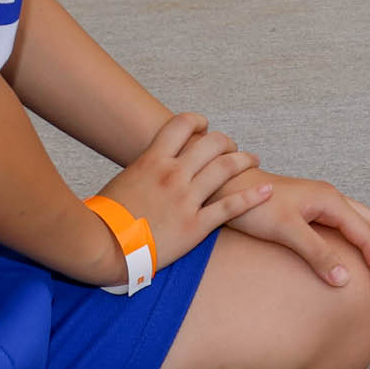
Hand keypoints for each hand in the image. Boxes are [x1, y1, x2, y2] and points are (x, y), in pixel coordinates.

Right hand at [97, 112, 267, 281]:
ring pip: (226, 168)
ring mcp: (186, 199)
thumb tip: (154, 161)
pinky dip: (253, 197)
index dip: (198, 121)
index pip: (182, 125)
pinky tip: (267, 191)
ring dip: (245, 160)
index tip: (205, 126)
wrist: (103, 247)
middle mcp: (173, 174)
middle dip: (227, 142)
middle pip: (212, 143)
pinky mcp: (196, 225)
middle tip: (232, 148)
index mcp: (152, 160)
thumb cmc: (106, 217)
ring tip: (253, 160)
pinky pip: (231, 207)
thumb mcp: (124, 180)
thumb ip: (145, 167)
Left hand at [218, 170, 369, 296]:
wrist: (225, 186)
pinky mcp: (311, 211)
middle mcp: (332, 199)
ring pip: (363, 224)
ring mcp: (322, 203)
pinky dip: (361, 243)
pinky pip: (348, 227)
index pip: (367, 235)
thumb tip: (345, 281)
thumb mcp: (285, 230)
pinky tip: (357, 258)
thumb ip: (317, 253)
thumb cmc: (252, 206)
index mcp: (331, 201)